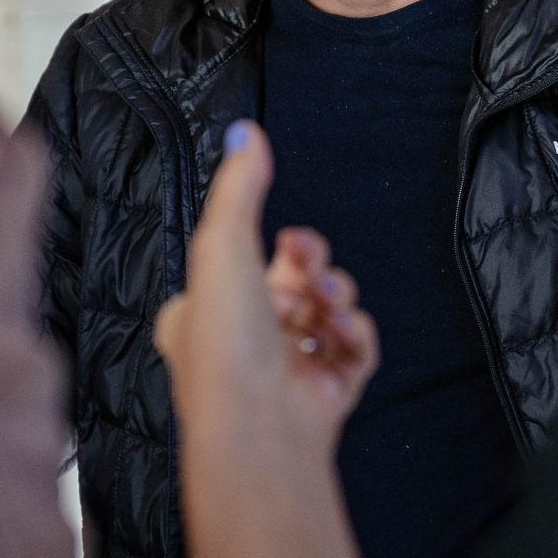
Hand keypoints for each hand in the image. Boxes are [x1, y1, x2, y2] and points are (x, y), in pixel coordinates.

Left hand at [155, 122, 378, 458]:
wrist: (258, 425)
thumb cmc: (226, 339)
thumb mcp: (223, 244)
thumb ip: (240, 187)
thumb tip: (246, 132)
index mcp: (201, 315)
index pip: (244, 267)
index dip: (277, 249)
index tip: (291, 237)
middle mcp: (240, 347)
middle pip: (294, 284)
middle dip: (314, 267)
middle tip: (313, 266)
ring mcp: (285, 374)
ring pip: (327, 314)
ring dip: (337, 298)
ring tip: (332, 304)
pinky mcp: (324, 397)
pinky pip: (354, 351)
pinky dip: (356, 337)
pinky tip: (346, 333)